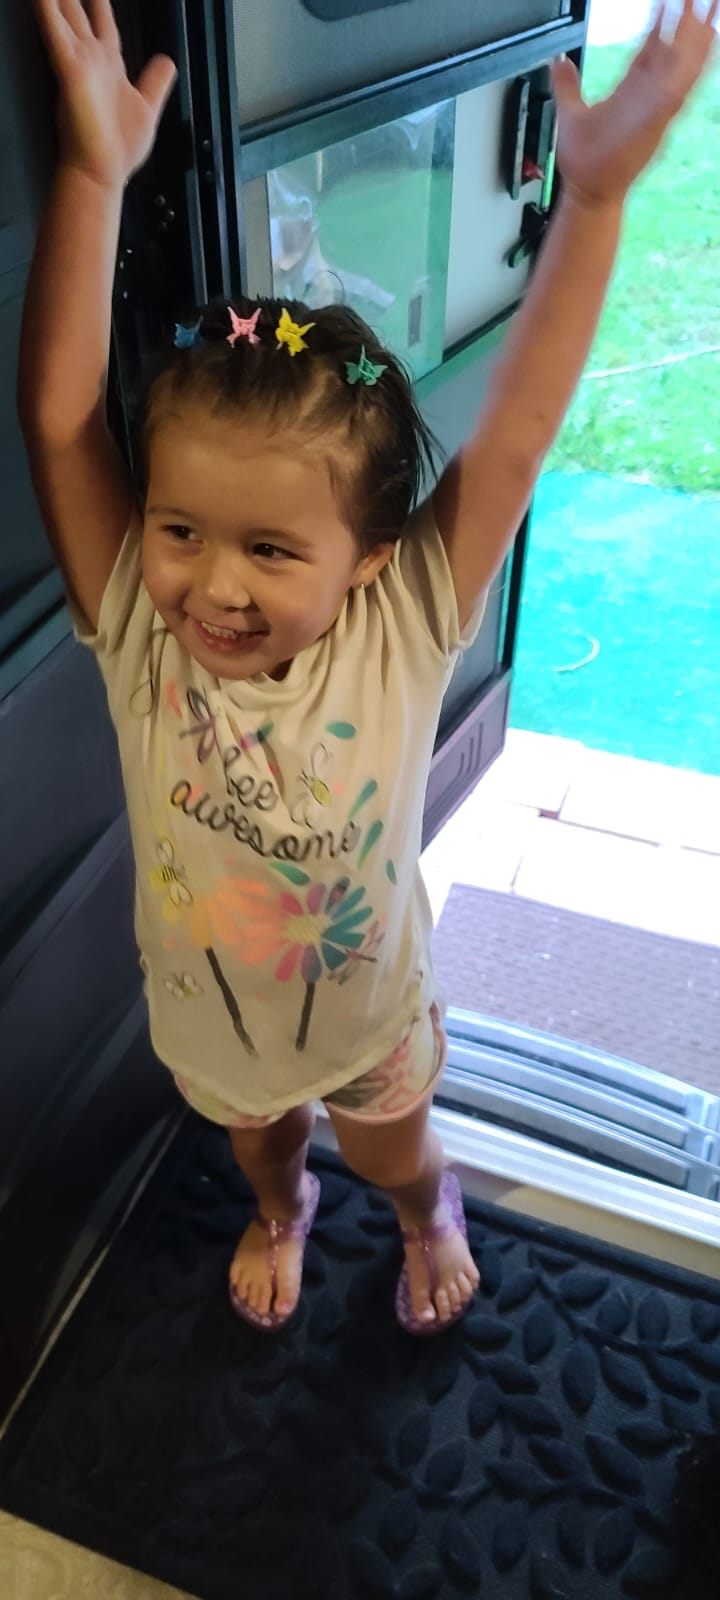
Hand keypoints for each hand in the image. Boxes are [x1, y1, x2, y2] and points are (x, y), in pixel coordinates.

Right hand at [33, 0, 176, 189]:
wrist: (102, 171)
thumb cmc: (119, 148)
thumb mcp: (147, 107)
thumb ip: (156, 82)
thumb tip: (167, 61)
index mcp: (111, 66)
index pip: (104, 24)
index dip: (100, 5)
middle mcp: (94, 60)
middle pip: (79, 14)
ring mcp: (81, 62)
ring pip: (65, 15)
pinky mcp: (70, 70)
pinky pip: (55, 31)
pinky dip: (47, 10)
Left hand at [551, 0, 717, 207]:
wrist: (587, 193)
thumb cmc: (584, 161)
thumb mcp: (571, 113)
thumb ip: (567, 85)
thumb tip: (560, 62)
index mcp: (631, 91)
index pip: (651, 48)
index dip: (661, 22)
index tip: (667, 0)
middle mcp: (647, 98)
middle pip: (674, 52)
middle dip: (688, 23)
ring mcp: (653, 111)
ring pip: (681, 70)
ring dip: (696, 44)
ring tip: (709, 17)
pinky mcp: (652, 127)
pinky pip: (674, 98)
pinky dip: (685, 78)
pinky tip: (695, 57)